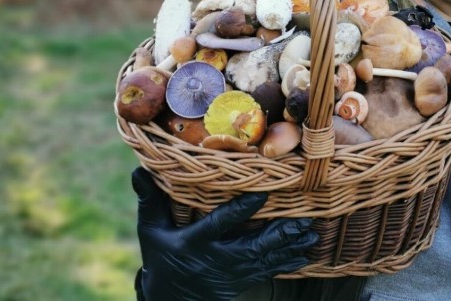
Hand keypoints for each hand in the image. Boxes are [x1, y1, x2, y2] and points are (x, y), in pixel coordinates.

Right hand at [132, 167, 317, 300]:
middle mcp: (217, 259)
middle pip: (252, 247)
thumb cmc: (162, 257)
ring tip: (312, 234)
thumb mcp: (151, 231)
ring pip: (266, 260)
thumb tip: (139, 170)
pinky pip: (269, 272)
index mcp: (195, 243)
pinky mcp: (243, 281)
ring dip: (290, 247)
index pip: (219, 224)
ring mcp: (232, 273)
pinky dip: (289, 262)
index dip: (240, 211)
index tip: (261, 195)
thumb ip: (149, 201)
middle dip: (279, 235)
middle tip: (304, 220)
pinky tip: (307, 253)